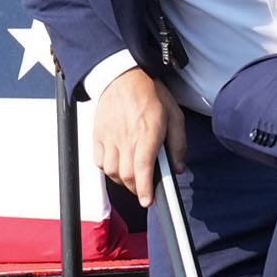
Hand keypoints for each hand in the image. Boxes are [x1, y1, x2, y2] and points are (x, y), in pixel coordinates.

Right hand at [91, 65, 185, 205]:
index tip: (148, 201)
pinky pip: (99, 161)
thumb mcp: (175, 116)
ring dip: (122, 180)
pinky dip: (107, 168)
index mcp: (147, 135)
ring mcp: (109, 138)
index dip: (145, 190)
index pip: (143, 169)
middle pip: (126, 176)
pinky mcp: (97, 135)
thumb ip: (178, 144)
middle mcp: (126, 139)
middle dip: (137, 189)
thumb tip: (178, 167)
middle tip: (145, 189)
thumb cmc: (151, 94)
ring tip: (132, 177)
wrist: (123, 75)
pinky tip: (118, 164)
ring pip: (111, 171)